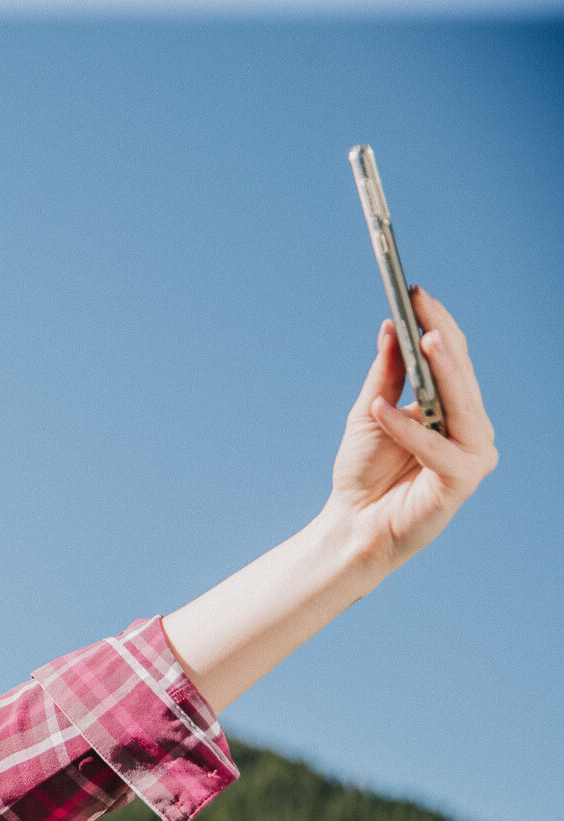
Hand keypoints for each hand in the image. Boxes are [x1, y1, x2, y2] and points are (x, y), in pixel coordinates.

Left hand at [326, 288, 497, 572]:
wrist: (354, 523)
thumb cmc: (364, 472)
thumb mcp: (367, 413)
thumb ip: (384, 375)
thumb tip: (389, 328)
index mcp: (452, 408)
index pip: (451, 357)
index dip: (435, 323)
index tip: (415, 292)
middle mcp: (469, 427)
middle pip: (462, 375)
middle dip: (442, 337)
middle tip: (422, 306)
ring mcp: (471, 454)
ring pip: (464, 406)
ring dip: (444, 373)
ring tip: (422, 341)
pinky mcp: (461, 481)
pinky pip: (438, 449)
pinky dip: (409, 430)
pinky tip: (381, 412)